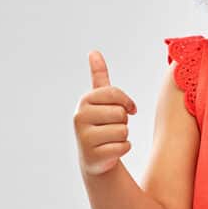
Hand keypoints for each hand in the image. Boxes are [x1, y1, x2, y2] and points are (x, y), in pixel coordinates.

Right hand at [73, 50, 137, 176]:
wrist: (95, 157)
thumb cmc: (102, 123)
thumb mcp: (100, 100)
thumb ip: (98, 76)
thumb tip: (93, 51)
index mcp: (84, 101)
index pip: (115, 94)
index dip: (127, 102)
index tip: (127, 108)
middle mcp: (80, 117)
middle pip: (120, 113)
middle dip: (123, 120)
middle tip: (111, 127)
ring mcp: (84, 137)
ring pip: (123, 130)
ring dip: (123, 135)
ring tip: (110, 138)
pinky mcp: (94, 156)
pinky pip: (124, 146)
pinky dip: (123, 148)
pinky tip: (111, 150)